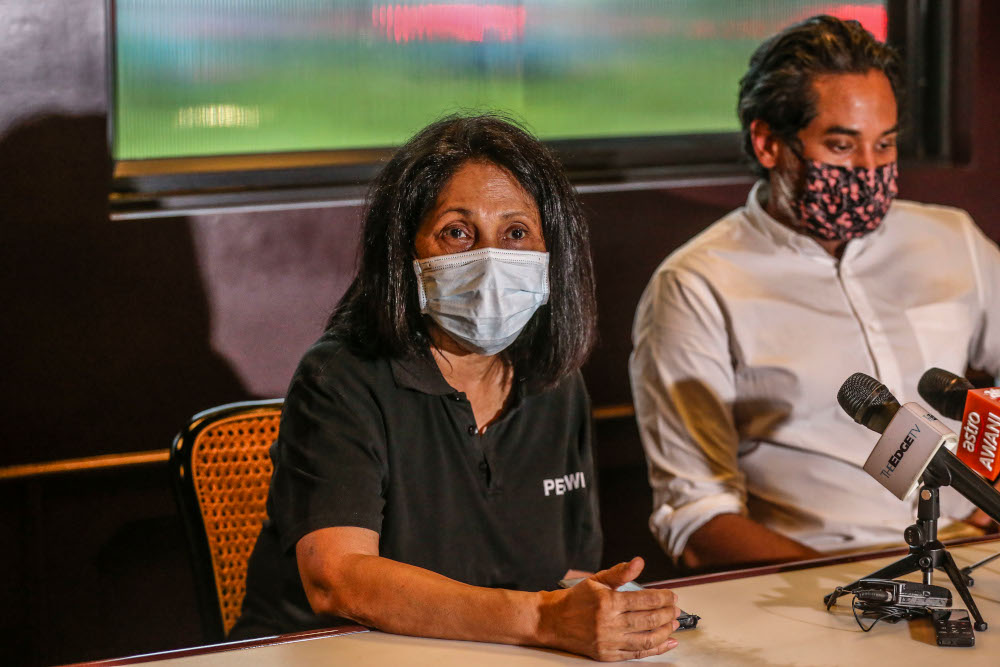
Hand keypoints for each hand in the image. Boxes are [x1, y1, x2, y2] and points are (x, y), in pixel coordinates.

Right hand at [537, 557, 679, 661]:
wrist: (552, 620)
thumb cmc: (575, 599)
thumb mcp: (596, 580)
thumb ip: (620, 573)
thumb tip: (639, 562)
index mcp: (608, 602)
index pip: (644, 600)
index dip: (663, 598)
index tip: (672, 596)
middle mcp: (609, 623)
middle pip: (649, 620)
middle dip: (667, 614)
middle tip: (676, 609)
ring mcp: (608, 641)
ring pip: (646, 638)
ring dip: (665, 632)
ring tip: (674, 624)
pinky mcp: (607, 654)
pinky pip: (637, 653)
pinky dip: (656, 649)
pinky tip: (667, 643)